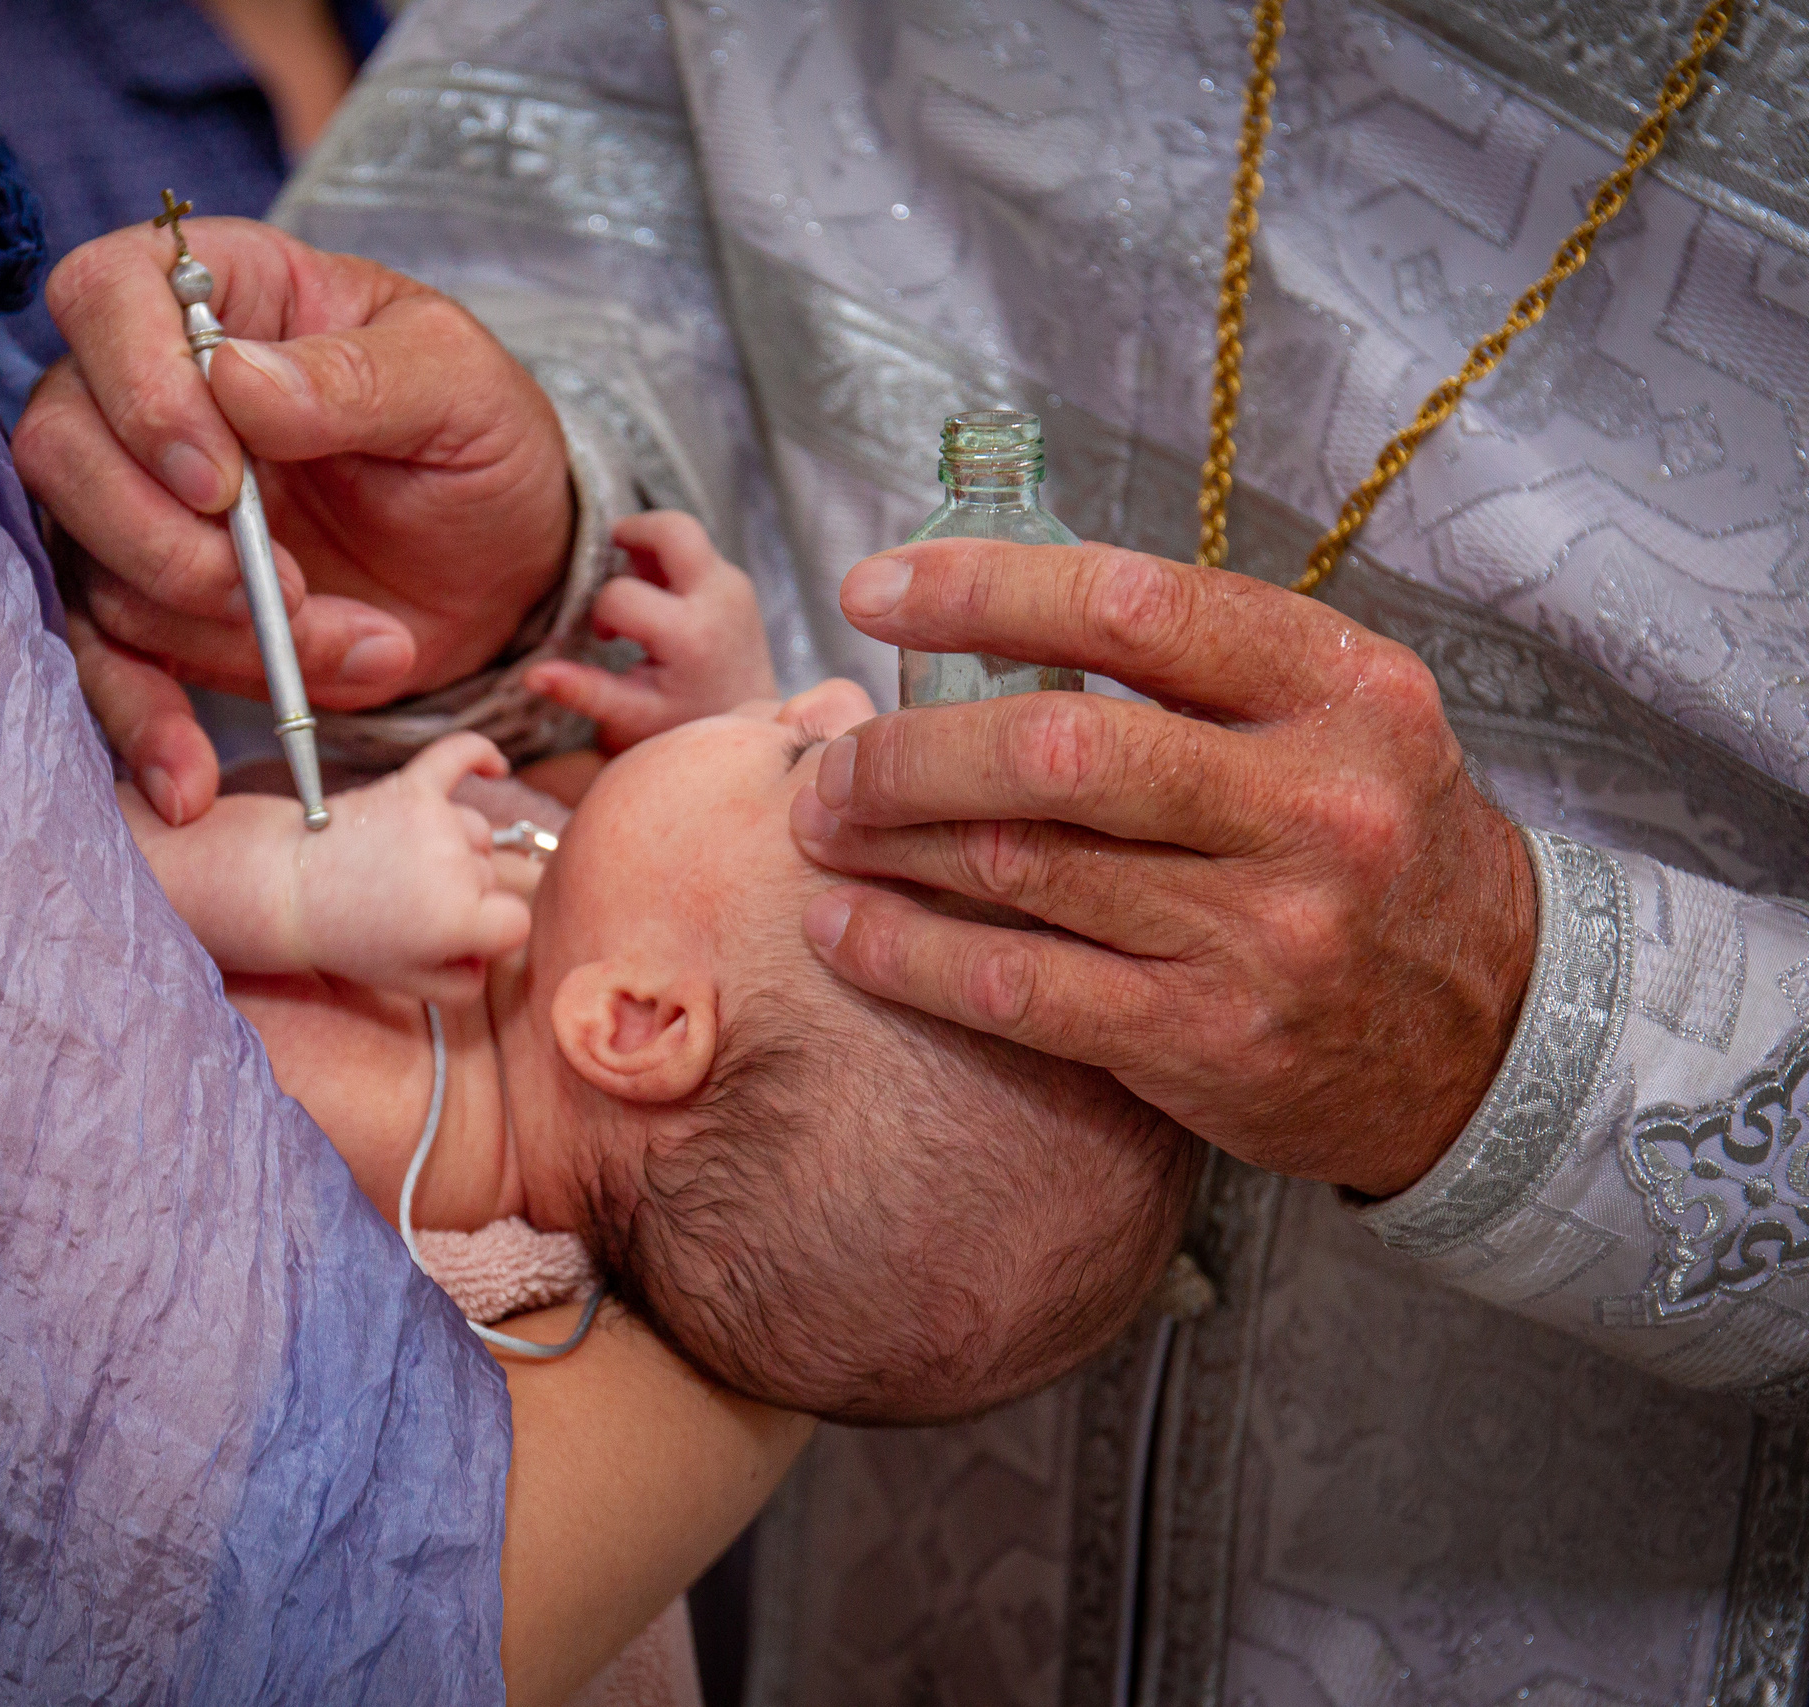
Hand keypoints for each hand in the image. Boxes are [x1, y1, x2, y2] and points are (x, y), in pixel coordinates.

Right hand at [14, 218, 574, 824]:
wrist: (502, 573)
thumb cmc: (480, 448)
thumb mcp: (461, 390)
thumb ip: (356, 378)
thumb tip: (236, 381)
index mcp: (224, 295)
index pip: (107, 293)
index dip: (140, 387)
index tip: (221, 479)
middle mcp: (148, 391)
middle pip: (63, 443)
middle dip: (168, 539)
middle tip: (286, 587)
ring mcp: (136, 505)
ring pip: (92, 565)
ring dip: (217, 631)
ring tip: (352, 642)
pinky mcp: (151, 611)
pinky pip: (104, 665)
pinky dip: (143, 725)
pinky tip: (188, 779)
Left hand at [297, 734, 533, 1002]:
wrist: (290, 888)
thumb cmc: (348, 938)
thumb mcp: (409, 984)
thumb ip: (463, 984)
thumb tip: (489, 959)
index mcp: (460, 920)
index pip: (515, 923)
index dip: (491, 934)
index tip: (458, 937)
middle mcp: (455, 865)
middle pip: (490, 877)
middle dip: (461, 895)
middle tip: (409, 906)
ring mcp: (435, 821)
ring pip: (476, 834)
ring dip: (454, 850)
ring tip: (405, 867)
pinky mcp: (412, 787)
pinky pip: (458, 756)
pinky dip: (478, 755)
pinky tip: (496, 767)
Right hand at [523, 512, 776, 752]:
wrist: (750, 725)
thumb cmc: (684, 724)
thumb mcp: (631, 716)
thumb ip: (583, 692)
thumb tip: (531, 676)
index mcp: (690, 636)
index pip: (621, 594)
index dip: (601, 611)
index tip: (606, 637)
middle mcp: (719, 600)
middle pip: (673, 528)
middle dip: (632, 530)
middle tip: (608, 554)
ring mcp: (734, 585)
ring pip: (685, 530)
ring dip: (649, 544)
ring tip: (634, 583)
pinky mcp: (738, 582)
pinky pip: (696, 549)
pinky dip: (667, 560)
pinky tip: (657, 595)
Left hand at [791, 540, 1536, 1198]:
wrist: (1494, 1035)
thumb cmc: (1374, 851)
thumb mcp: (1332, 725)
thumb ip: (1193, 673)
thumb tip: (988, 615)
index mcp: (1341, 690)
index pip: (1131, 607)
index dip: (980, 590)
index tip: (874, 589)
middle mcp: (1311, 804)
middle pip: (1056, 748)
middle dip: (911, 747)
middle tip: (834, 758)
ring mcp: (1264, 930)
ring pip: (1020, 865)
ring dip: (890, 842)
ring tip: (822, 827)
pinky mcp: (1211, 1040)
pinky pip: (1017, 988)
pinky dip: (906, 954)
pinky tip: (843, 930)